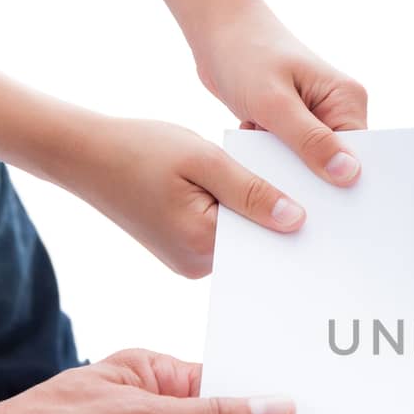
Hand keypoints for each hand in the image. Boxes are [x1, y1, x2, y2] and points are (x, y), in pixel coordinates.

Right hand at [52, 114, 309, 278]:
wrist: (83, 155)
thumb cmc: (138, 149)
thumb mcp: (203, 159)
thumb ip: (251, 190)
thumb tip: (296, 220)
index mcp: (202, 245)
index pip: (267, 243)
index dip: (298, 220)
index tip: (330, 206)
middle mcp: (197, 264)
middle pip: (257, 242)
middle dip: (280, 213)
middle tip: (314, 188)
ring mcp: (190, 259)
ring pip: (242, 235)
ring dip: (257, 208)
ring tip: (278, 177)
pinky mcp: (185, 247)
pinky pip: (224, 230)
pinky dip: (236, 208)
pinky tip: (245, 183)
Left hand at [193, 0, 368, 186]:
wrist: (215, 29)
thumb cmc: (244, 54)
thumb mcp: (274, 102)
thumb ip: (310, 140)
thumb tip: (350, 175)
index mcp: (347, 98)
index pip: (360, 156)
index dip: (344, 184)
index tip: (323, 209)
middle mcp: (339, 108)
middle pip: (337, 163)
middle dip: (312, 178)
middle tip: (284, 190)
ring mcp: (317, 116)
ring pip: (310, 163)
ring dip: (286, 168)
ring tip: (261, 159)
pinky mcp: (295, 123)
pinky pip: (291, 156)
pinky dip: (271, 159)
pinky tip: (253, 149)